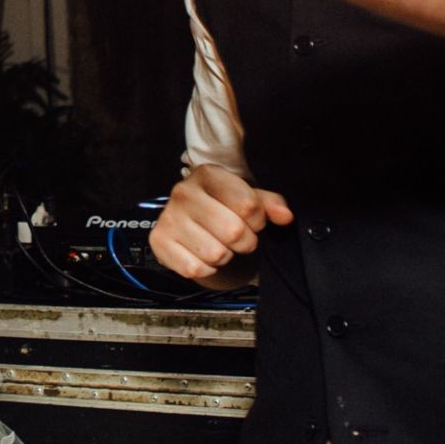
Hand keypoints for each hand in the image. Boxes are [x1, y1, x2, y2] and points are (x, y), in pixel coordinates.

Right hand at [149, 164, 293, 283]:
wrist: (188, 223)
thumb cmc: (221, 207)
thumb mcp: (247, 198)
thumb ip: (270, 204)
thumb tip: (285, 216)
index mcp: (207, 174)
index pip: (247, 204)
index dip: (258, 219)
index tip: (251, 220)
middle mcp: (184, 192)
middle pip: (233, 231)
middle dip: (245, 241)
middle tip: (238, 237)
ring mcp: (169, 217)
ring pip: (215, 253)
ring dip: (224, 256)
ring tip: (218, 243)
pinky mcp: (159, 241)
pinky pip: (195, 269)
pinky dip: (205, 268)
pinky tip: (202, 254)